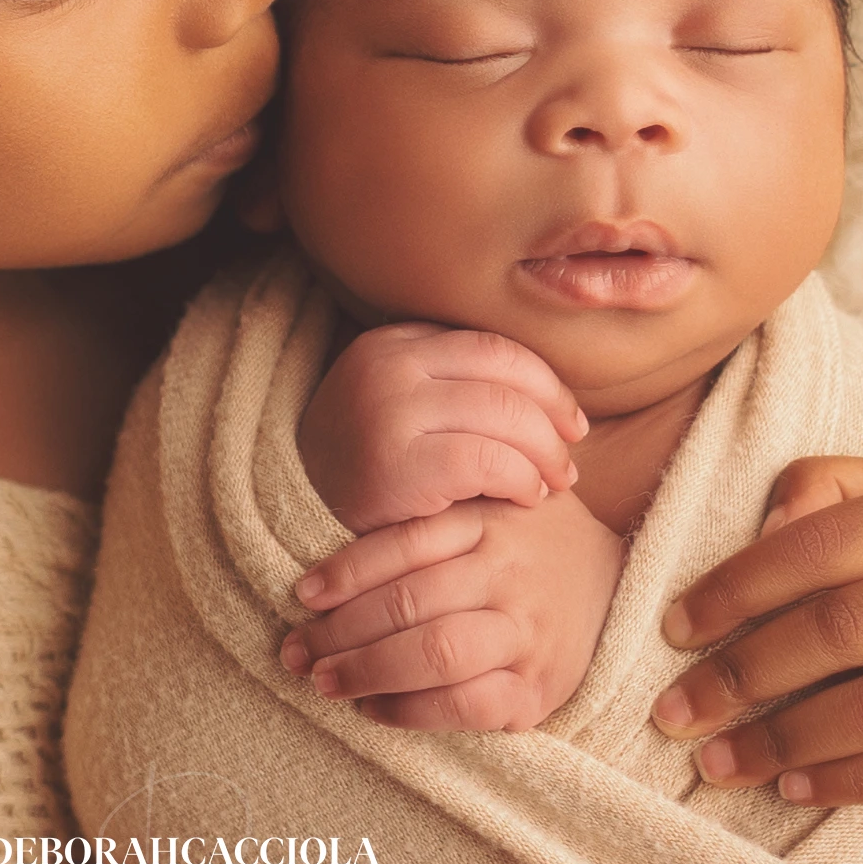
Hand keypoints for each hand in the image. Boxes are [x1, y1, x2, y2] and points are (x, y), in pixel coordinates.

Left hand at [277, 491, 627, 731]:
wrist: (627, 589)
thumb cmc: (534, 550)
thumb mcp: (490, 514)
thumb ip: (430, 528)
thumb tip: (332, 573)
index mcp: (490, 523)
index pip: (403, 546)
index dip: (344, 574)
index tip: (302, 597)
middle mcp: (509, 575)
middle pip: (408, 604)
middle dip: (340, 634)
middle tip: (297, 652)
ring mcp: (527, 632)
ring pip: (434, 654)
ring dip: (366, 672)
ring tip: (325, 681)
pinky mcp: (540, 688)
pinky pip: (465, 705)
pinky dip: (410, 711)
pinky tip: (375, 710)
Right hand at [295, 322, 586, 531]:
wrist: (291, 520)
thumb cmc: (366, 472)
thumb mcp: (403, 410)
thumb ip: (456, 390)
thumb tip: (551, 399)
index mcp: (393, 344)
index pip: (492, 348)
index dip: (544, 384)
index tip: (569, 421)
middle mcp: (389, 366)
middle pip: (505, 377)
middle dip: (553, 419)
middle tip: (571, 457)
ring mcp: (389, 410)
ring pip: (505, 416)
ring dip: (544, 455)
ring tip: (554, 483)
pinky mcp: (397, 462)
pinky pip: (488, 461)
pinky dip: (520, 480)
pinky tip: (525, 499)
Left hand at [646, 460, 862, 848]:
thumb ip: (846, 488)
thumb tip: (761, 526)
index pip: (821, 544)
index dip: (736, 588)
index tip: (673, 627)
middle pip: (842, 630)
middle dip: (742, 675)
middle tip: (674, 711)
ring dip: (785, 741)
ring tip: (716, 762)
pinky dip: (853, 779)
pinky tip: (795, 784)